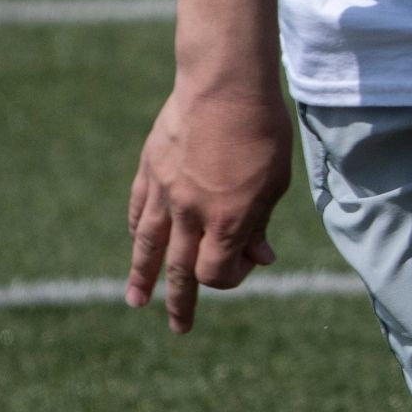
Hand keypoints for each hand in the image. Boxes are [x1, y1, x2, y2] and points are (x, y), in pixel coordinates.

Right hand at [125, 73, 294, 332]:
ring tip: (135, 301)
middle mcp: (191, 212)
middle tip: (179, 327)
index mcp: (227, 219)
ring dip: (142, 277)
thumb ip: (260, 223)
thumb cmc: (261, 130)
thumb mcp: (275, 181)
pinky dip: (136, 231)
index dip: (229, 278)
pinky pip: (138, 210)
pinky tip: (136, 244)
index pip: (217, 272)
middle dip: (181, 302)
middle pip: (180, 269)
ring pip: (147, 245)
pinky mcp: (149, 170)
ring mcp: (165, 191)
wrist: (223, 83)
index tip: (244, 265)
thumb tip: (260, 259)